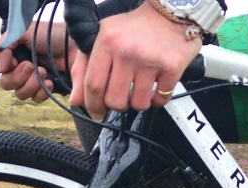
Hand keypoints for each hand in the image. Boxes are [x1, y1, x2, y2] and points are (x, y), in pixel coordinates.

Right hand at [0, 22, 75, 102]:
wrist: (76, 44)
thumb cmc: (50, 34)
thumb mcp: (22, 32)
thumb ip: (3, 46)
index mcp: (11, 54)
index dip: (1, 67)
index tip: (14, 60)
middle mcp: (19, 68)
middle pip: (5, 84)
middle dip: (17, 77)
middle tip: (32, 66)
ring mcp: (33, 80)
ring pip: (20, 94)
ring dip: (30, 85)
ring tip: (44, 72)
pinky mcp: (47, 89)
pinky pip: (36, 99)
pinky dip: (41, 93)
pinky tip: (50, 82)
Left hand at [69, 2, 201, 119]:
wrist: (170, 13)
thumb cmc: (135, 27)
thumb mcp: (104, 37)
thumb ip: (84, 67)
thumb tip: (76, 100)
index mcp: (106, 42)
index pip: (93, 84)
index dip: (92, 104)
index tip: (96, 113)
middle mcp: (127, 51)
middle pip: (115, 99)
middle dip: (117, 106)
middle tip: (122, 100)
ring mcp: (150, 60)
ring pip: (138, 103)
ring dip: (138, 103)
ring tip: (140, 91)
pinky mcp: (172, 67)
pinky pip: (160, 99)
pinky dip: (157, 100)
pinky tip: (156, 89)